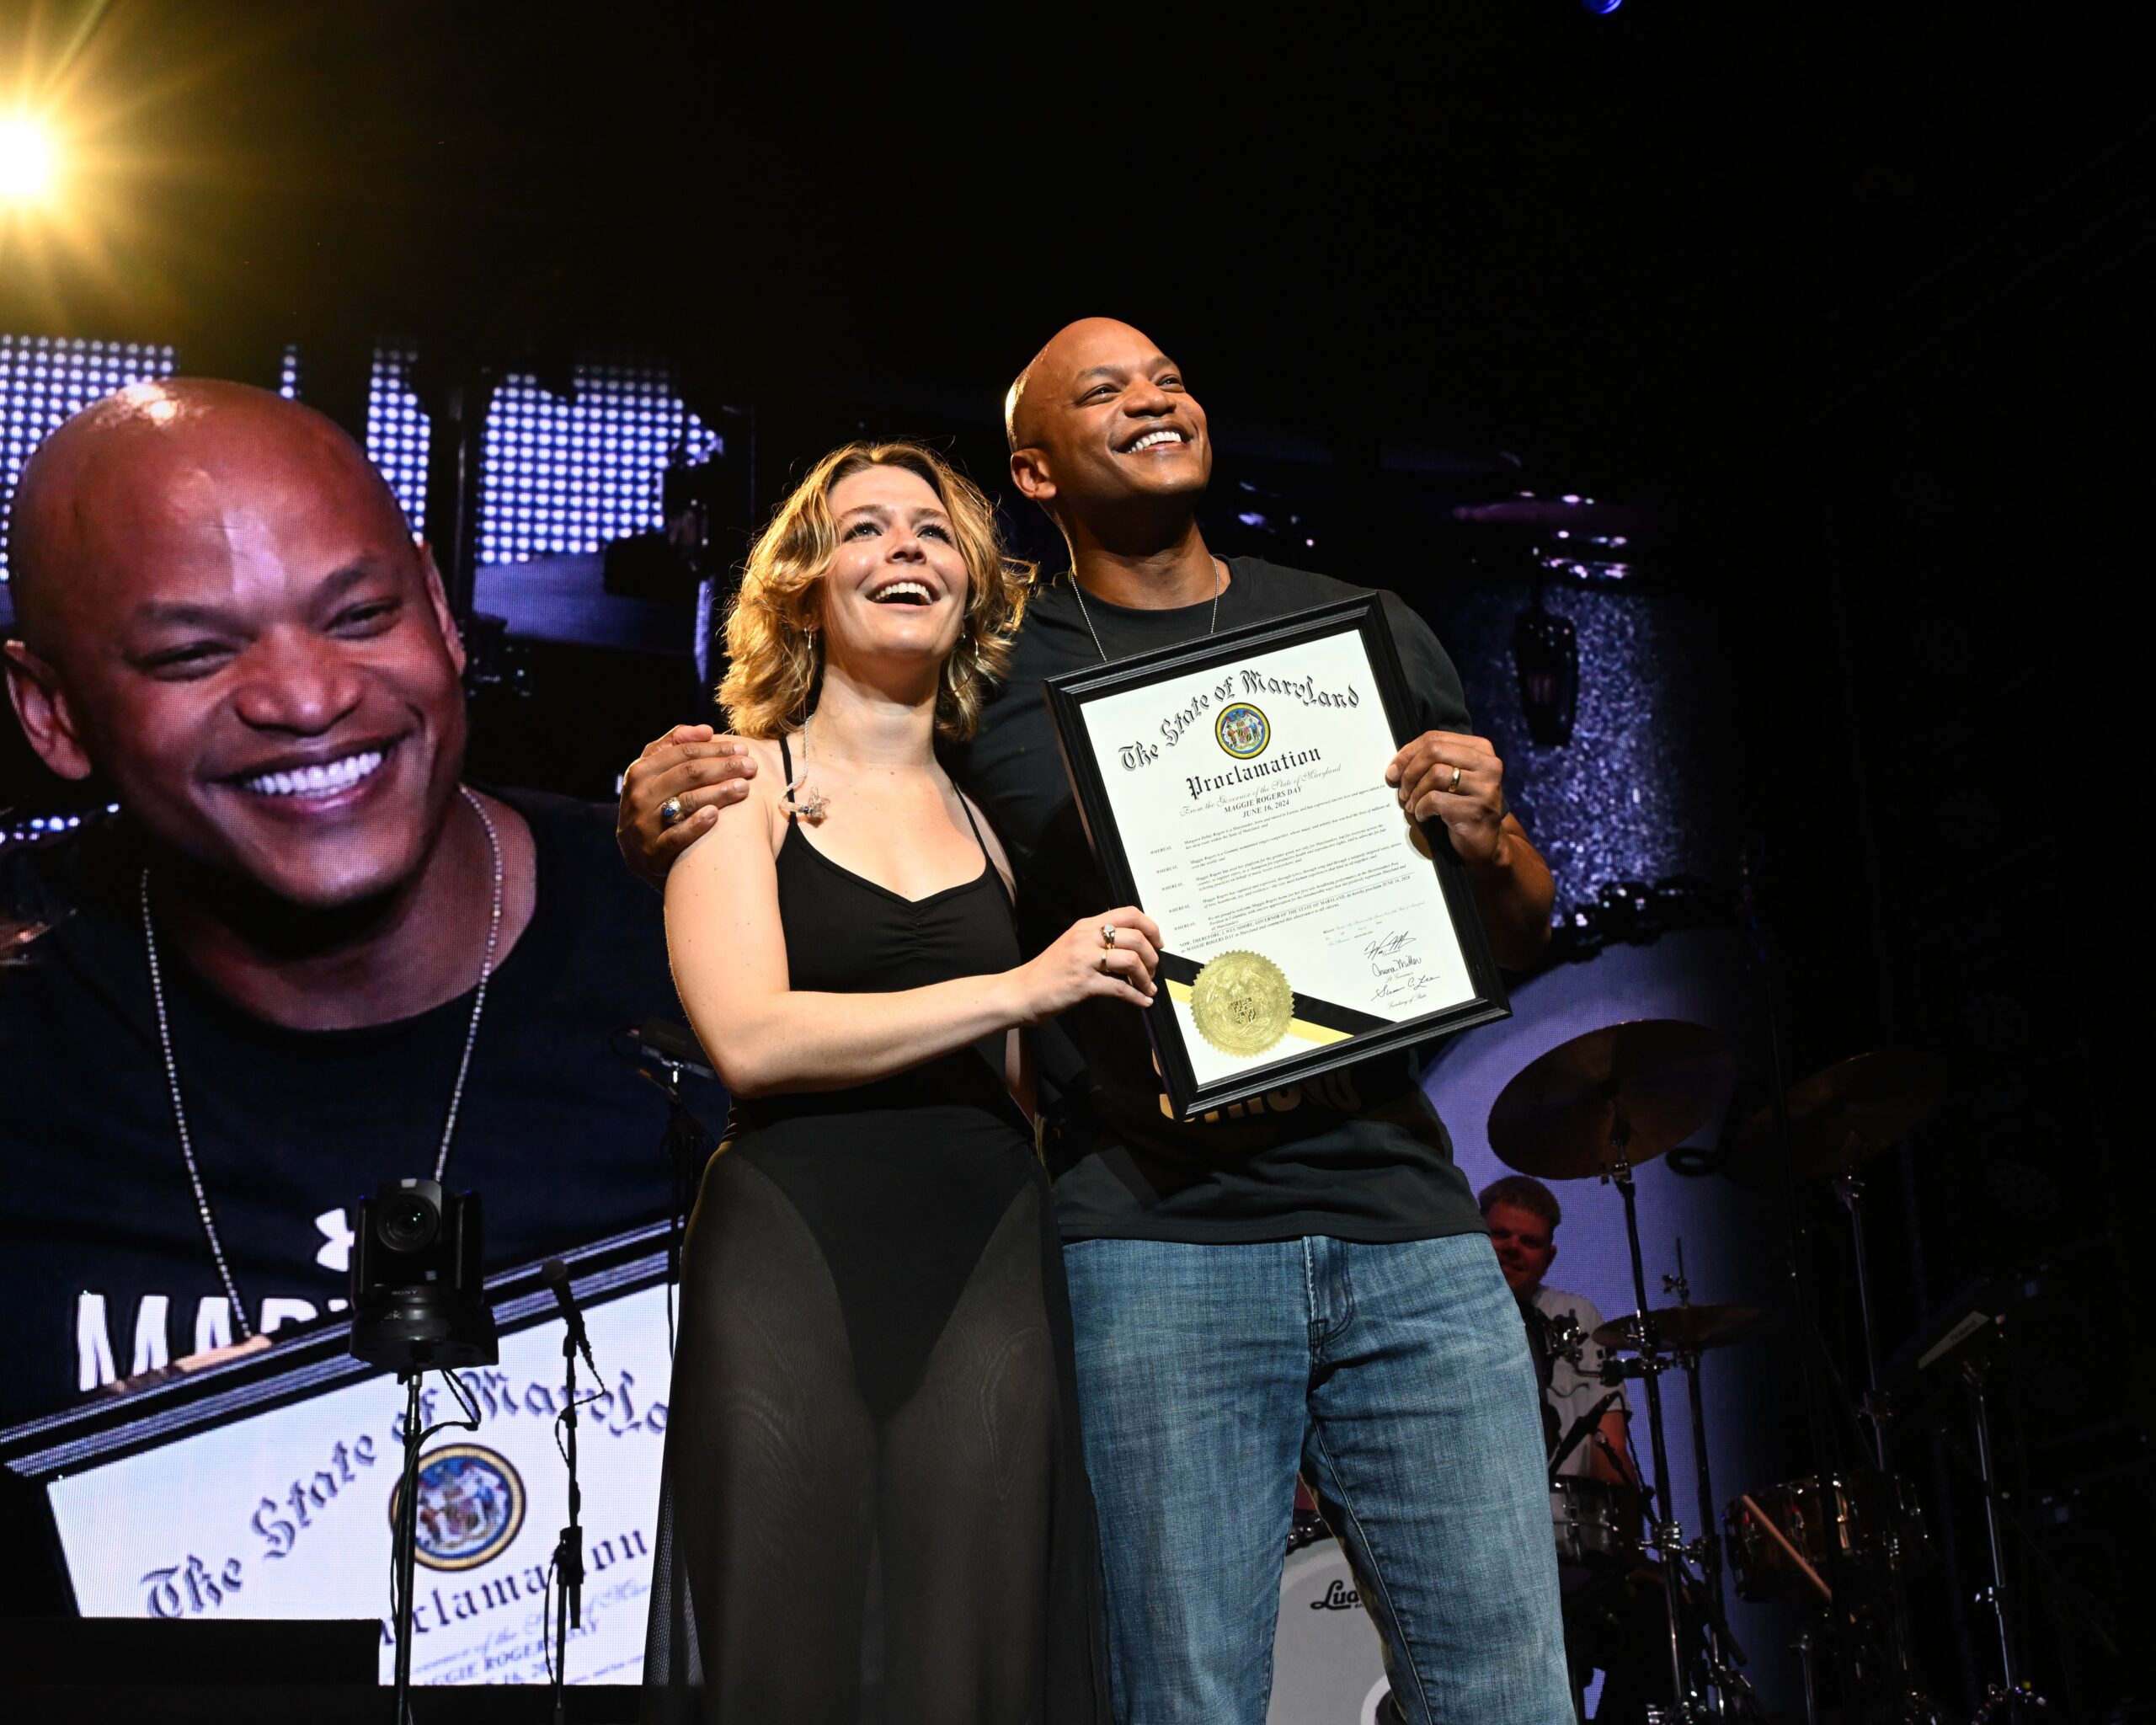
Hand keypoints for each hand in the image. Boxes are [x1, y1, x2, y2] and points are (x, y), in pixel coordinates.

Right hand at [618, 724, 756, 888]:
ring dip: (719, 792)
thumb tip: (706, 730)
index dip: (715, 749)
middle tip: (751, 766)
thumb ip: (675, 746)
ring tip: (744, 787)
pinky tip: (716, 815)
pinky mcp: (652, 853)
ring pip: (686, 801)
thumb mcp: (655, 772)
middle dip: (723, 767)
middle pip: (688, 774)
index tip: (743, 749)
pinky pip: (676, 836)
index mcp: (641, 772)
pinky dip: (696, 824)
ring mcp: (644, 825)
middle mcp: (639, 796)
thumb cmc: (655, 803)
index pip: (683, 752)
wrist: (638, 853)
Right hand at [1012, 908, 1161, 1022]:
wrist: (1022, 991)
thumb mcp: (1073, 944)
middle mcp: (1086, 938)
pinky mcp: (1083, 983)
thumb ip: (1097, 939)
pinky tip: (1143, 1001)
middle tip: (1152, 971)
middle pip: (1135, 937)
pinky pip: (1120, 988)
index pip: (1128, 914)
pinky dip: (1137, 996)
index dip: (1150, 927)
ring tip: (1148, 987)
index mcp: (1086, 925)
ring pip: (1131, 961)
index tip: (1157, 944)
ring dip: (1146, 977)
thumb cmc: (1049, 971)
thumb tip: (1130, 944)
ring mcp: (1084, 960)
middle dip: (1152, 957)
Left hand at [1385, 729, 1506, 864]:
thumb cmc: (1462, 804)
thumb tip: (1395, 766)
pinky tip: (1423, 816)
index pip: (1436, 738)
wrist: (1485, 840)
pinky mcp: (1475, 810)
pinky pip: (1435, 800)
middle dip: (1410, 771)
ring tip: (1412, 804)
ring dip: (1415, 793)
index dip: (1408, 753)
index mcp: (1481, 749)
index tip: (1393, 771)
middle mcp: (1488, 764)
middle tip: (1402, 790)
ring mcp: (1484, 787)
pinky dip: (1422, 809)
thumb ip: (1433, 763)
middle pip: (1434, 752)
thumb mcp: (1453, 777)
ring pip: (1434, 775)